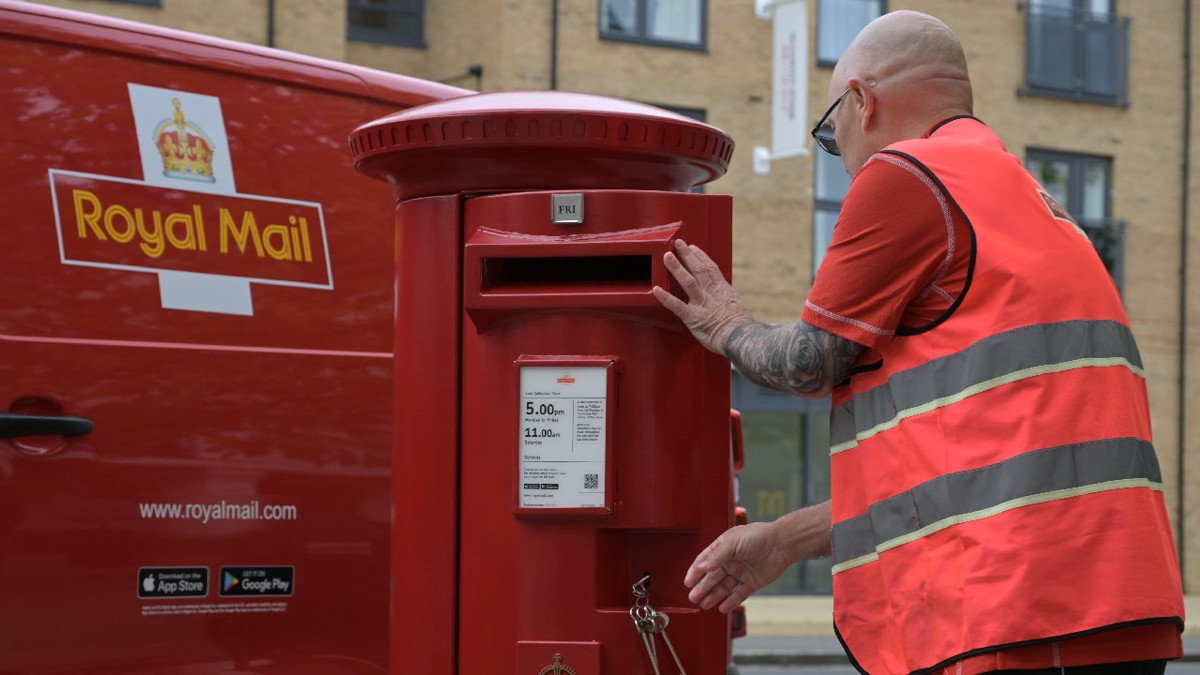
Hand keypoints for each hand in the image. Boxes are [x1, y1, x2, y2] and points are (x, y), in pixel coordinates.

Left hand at [652, 239, 752, 355]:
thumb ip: (726, 299)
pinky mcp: (693, 318)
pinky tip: (656, 289)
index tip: (693, 247)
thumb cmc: (740, 327)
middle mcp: (711, 293)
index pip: (710, 268)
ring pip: (688, 281)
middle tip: (677, 243)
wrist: (740, 337)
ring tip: (667, 256)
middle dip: (687, 255)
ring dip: (677, 268)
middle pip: (698, 269)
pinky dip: (665, 297)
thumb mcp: (736, 307)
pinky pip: (677, 306)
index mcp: (723, 290)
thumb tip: (725, 298)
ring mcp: (701, 304)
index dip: (700, 256)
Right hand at [682, 522, 793, 612]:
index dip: (696, 571)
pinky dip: (731, 601)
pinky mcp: (752, 582)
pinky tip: (722, 608)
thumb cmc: (756, 537)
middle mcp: (731, 561)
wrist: (780, 544)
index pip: (705, 561)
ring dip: (714, 596)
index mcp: (723, 548)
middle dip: (702, 587)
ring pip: (724, 587)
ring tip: (704, 605)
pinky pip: (739, 594)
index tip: (688, 582)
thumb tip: (702, 567)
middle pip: (713, 577)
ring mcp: (741, 572)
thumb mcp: (731, 543)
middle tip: (693, 598)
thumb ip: (716, 557)